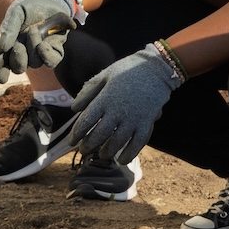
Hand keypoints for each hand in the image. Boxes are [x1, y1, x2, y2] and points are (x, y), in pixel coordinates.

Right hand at [0, 0, 76, 80]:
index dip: (1, 73)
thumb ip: (9, 29)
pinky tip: (42, 45)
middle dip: (17, 61)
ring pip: (34, 63)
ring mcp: (40, 52)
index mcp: (10, 46)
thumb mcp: (16, 13)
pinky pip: (51, 61)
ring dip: (32, 49)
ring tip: (32, 30)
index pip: (4, 65)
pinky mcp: (55, 50)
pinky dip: (46, 55)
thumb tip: (2, 47)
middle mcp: (25, 52)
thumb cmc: (30, 6)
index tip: (0, 77)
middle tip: (18, 46)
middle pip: (19, 68)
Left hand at [64, 44, 182, 163]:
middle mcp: (118, 111)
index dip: (76, 134)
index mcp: (105, 99)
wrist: (156, 68)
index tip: (72, 141)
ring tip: (102, 155)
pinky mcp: (147, 122)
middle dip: (89, 146)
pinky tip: (123, 160)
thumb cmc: (127, 70)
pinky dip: (130, 153)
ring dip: (107, 151)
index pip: (86, 121)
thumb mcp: (105, 75)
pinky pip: (138, 143)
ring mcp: (134, 118)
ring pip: (117, 142)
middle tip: (84, 151)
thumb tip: (74, 109)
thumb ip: (88, 92)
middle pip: (99, 135)